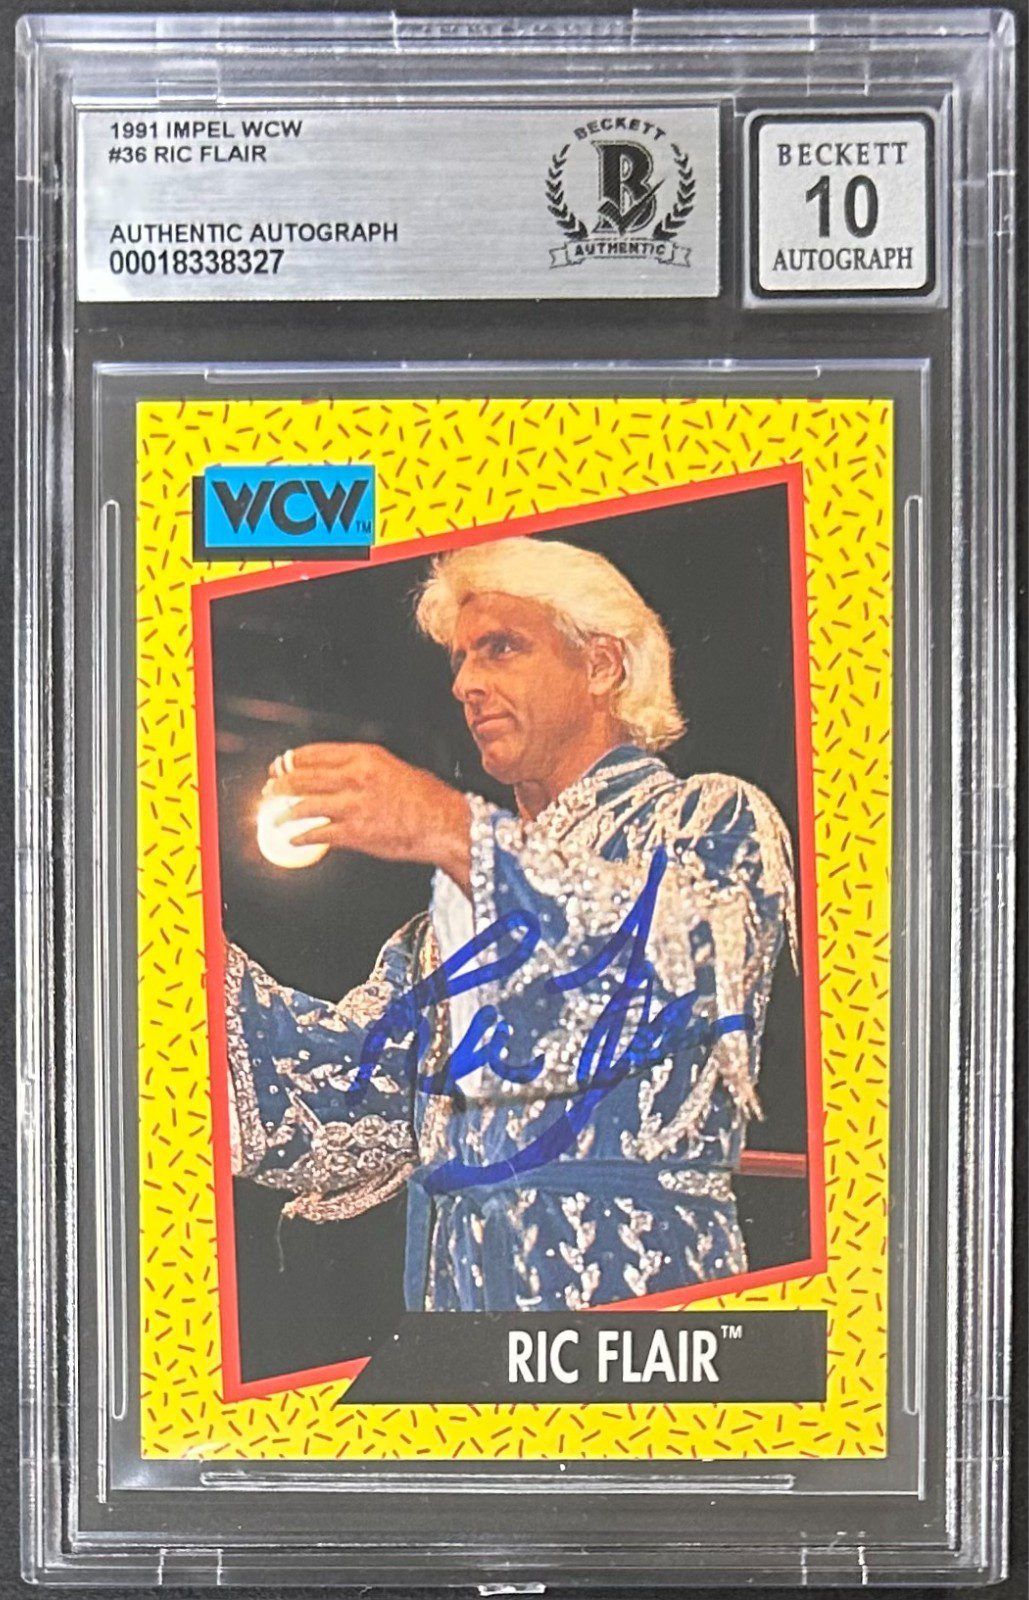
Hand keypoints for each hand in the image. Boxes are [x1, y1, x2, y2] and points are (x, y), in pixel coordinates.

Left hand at [263, 743, 470, 892]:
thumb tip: (336, 776)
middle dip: (279, 785)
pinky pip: (318, 834)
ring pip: (304, 806)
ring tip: (274, 817)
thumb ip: (362, 768)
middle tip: (270, 790)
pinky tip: (294, 839)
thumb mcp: (392, 767)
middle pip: (302, 778)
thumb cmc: (426, 797)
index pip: (314, 753)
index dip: (290, 761)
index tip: (280, 766)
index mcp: (364, 755)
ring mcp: (353, 805)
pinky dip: (301, 837)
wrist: (444, 823)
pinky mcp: (355, 832)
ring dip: (283, 813)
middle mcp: (354, 777)